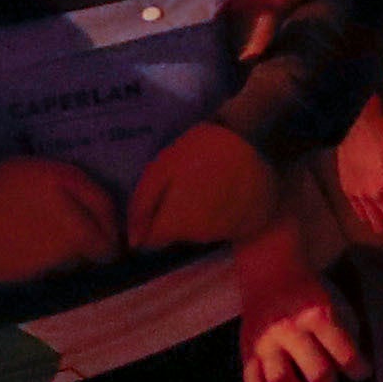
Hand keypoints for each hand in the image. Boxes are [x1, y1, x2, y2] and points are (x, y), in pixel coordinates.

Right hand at [0, 153, 122, 285]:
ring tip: (32, 231)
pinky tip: (11, 240)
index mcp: (74, 237)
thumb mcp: (65, 175)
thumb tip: (114, 234)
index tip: (96, 235)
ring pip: (51, 270)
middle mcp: (55, 263)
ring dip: (50, 256)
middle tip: (58, 226)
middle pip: (79, 262)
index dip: (105, 244)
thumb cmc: (17, 179)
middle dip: (76, 248)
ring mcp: (25, 275)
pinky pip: (21, 274)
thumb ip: (98, 202)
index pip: (105, 254)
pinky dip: (21, 261)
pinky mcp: (0, 278)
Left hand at [121, 118, 275, 256]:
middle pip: (178, 238)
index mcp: (176, 224)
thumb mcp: (161, 170)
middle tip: (184, 189)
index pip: (153, 242)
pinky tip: (224, 195)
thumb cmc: (198, 151)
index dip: (151, 226)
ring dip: (199, 218)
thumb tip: (133, 242)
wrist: (249, 139)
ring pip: (201, 234)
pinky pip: (225, 230)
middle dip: (175, 220)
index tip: (158, 206)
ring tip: (205, 189)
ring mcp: (227, 233)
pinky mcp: (248, 227)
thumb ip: (142, 207)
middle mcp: (201, 236)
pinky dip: (221, 217)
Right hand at [235, 281, 364, 381]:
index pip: (345, 354)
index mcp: (317, 315)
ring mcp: (264, 342)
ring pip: (280, 381)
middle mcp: (288, 329)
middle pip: (315, 372)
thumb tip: (352, 373)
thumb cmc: (309, 295)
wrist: (270, 273)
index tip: (361, 373)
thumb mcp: (334, 304)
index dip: (358, 370)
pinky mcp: (246, 351)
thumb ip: (344, 335)